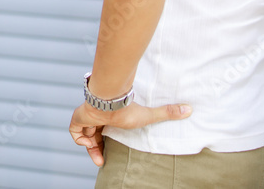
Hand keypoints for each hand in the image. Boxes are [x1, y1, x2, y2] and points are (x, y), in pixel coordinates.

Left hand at [69, 101, 191, 166]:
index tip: (107, 157)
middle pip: (92, 137)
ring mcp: (86, 117)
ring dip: (90, 147)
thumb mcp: (148, 115)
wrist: (109, 100)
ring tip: (99, 157)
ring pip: (83, 135)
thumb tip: (189, 109)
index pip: (104, 133)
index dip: (104, 145)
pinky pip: (74, 132)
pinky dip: (80, 139)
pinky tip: (90, 142)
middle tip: (102, 163)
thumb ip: (167, 113)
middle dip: (96, 150)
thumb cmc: (127, 108)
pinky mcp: (78, 118)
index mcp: (110, 118)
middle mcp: (97, 118)